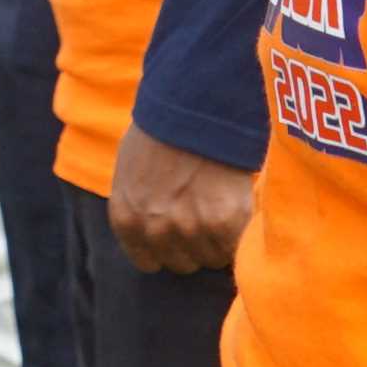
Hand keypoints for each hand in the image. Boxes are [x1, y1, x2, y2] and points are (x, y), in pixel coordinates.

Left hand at [111, 131, 256, 273]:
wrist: (195, 103)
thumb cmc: (162, 126)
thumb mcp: (131, 167)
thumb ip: (139, 201)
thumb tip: (151, 217)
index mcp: (126, 218)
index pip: (148, 261)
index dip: (166, 249)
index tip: (179, 236)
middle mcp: (154, 229)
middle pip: (181, 263)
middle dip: (193, 244)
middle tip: (205, 215)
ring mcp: (189, 228)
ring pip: (211, 258)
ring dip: (219, 239)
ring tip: (222, 207)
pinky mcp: (223, 223)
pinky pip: (234, 247)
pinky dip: (240, 233)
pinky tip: (237, 210)